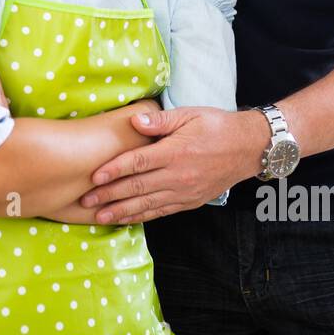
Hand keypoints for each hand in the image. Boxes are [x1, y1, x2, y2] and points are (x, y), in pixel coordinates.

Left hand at [79, 107, 268, 224]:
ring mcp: (184, 192)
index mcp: (175, 152)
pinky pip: (161, 211)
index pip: (138, 163)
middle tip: (85, 201)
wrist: (248, 148)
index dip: (114, 171)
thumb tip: (133, 121)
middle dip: (109, 195)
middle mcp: (178, 175)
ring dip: (121, 212)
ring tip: (99, 216)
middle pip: (137, 188)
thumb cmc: (216, 126)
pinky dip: (142, 217)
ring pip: (147, 205)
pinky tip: (125, 219)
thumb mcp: (189, 115)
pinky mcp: (190, 201)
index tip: (93, 177)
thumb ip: (159, 119)